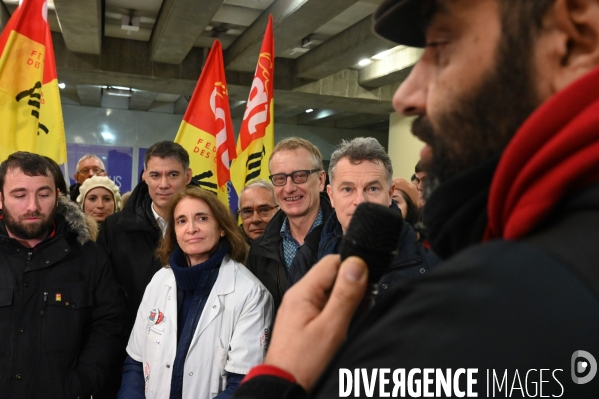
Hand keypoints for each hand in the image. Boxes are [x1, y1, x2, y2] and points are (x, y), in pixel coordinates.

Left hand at [264, 255, 367, 390]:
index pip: (333, 261)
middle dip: (351, 290)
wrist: (283, 387)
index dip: (353, 270)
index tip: (366, 288)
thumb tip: (357, 263)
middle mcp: (299, 295)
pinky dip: (337, 315)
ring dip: (346, 304)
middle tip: (358, 312)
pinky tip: (340, 331)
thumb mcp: (331, 328)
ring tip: (348, 325)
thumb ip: (345, 295)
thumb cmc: (304, 362)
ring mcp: (300, 308)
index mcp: (303, 291)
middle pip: (333, 277)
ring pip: (331, 293)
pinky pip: (325, 308)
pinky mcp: (303, 321)